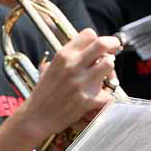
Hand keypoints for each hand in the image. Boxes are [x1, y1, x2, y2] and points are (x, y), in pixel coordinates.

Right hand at [20, 29, 118, 143]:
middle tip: (114, 52)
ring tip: (106, 79)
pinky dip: (108, 97)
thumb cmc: (43, 93)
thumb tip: (83, 52)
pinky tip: (101, 100)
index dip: (99, 39)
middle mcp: (72, 65)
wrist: (36, 117)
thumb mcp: (50, 68)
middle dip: (113, 45)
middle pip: (102, 43)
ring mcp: (81, 82)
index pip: (89, 34)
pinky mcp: (87, 100)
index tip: (103, 47)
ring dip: (111, 71)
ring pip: (109, 64)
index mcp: (63, 55)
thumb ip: (66, 58)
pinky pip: (109, 94)